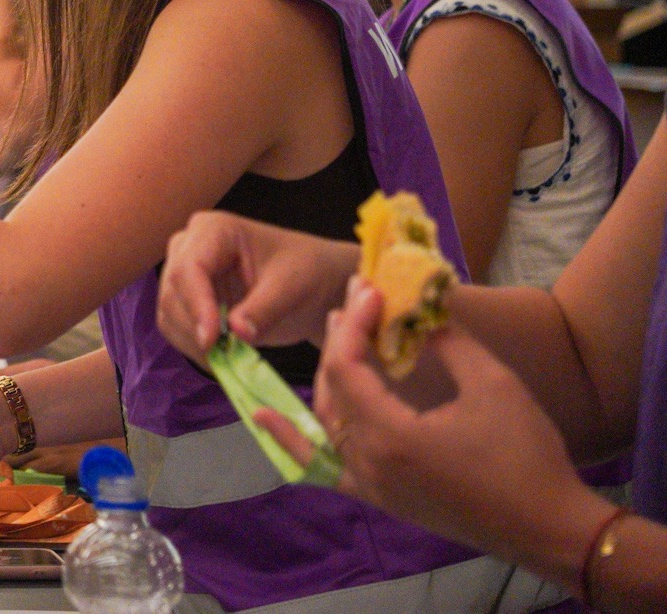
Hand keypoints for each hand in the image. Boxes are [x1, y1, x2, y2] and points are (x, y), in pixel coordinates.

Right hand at [156, 211, 358, 364]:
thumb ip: (263, 309)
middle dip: (194, 327)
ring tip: (228, 359)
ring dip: (192, 341)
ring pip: (168, 311)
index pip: (190, 267)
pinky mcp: (186, 299)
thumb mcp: (292, 288)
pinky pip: (174, 326)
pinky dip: (192, 346)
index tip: (212, 340)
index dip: (196, 305)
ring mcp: (184, 274)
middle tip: (224, 358)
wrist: (313, 282)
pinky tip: (221, 356)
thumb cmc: (306, 273)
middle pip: (173, 290)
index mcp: (214, 230)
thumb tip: (236, 333)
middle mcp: (190, 247)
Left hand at [257, 281, 611, 582]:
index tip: (367, 289)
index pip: (346, 368)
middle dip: (340, 343)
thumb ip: (449, 342)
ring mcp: (371, 487)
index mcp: (390, 437)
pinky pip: (324, 467)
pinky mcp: (382, 499)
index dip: (353, 325)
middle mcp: (368, 465)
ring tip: (341, 338)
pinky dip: (296, 441)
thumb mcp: (493, 385)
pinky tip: (267, 419)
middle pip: (330, 391)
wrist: (549, 528)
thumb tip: (421, 309)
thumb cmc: (527, 456)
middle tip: (355, 303)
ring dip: (327, 378)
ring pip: (326, 423)